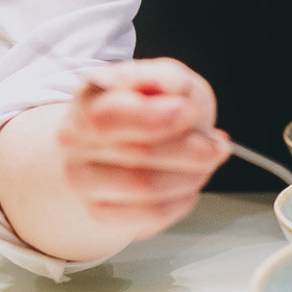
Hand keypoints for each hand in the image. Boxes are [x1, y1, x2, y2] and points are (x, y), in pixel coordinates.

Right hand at [58, 59, 229, 240]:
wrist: (126, 146)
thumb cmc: (149, 109)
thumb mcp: (165, 79)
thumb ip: (168, 78)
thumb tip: (171, 90)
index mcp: (88, 100)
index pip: (110, 116)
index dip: (154, 117)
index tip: (188, 111)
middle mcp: (76, 142)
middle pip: (138, 155)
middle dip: (191, 150)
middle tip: (216, 144)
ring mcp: (84, 181)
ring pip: (146, 188)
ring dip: (192, 175)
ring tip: (206, 161)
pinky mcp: (101, 213)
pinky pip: (151, 214)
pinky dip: (182, 198)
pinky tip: (187, 182)